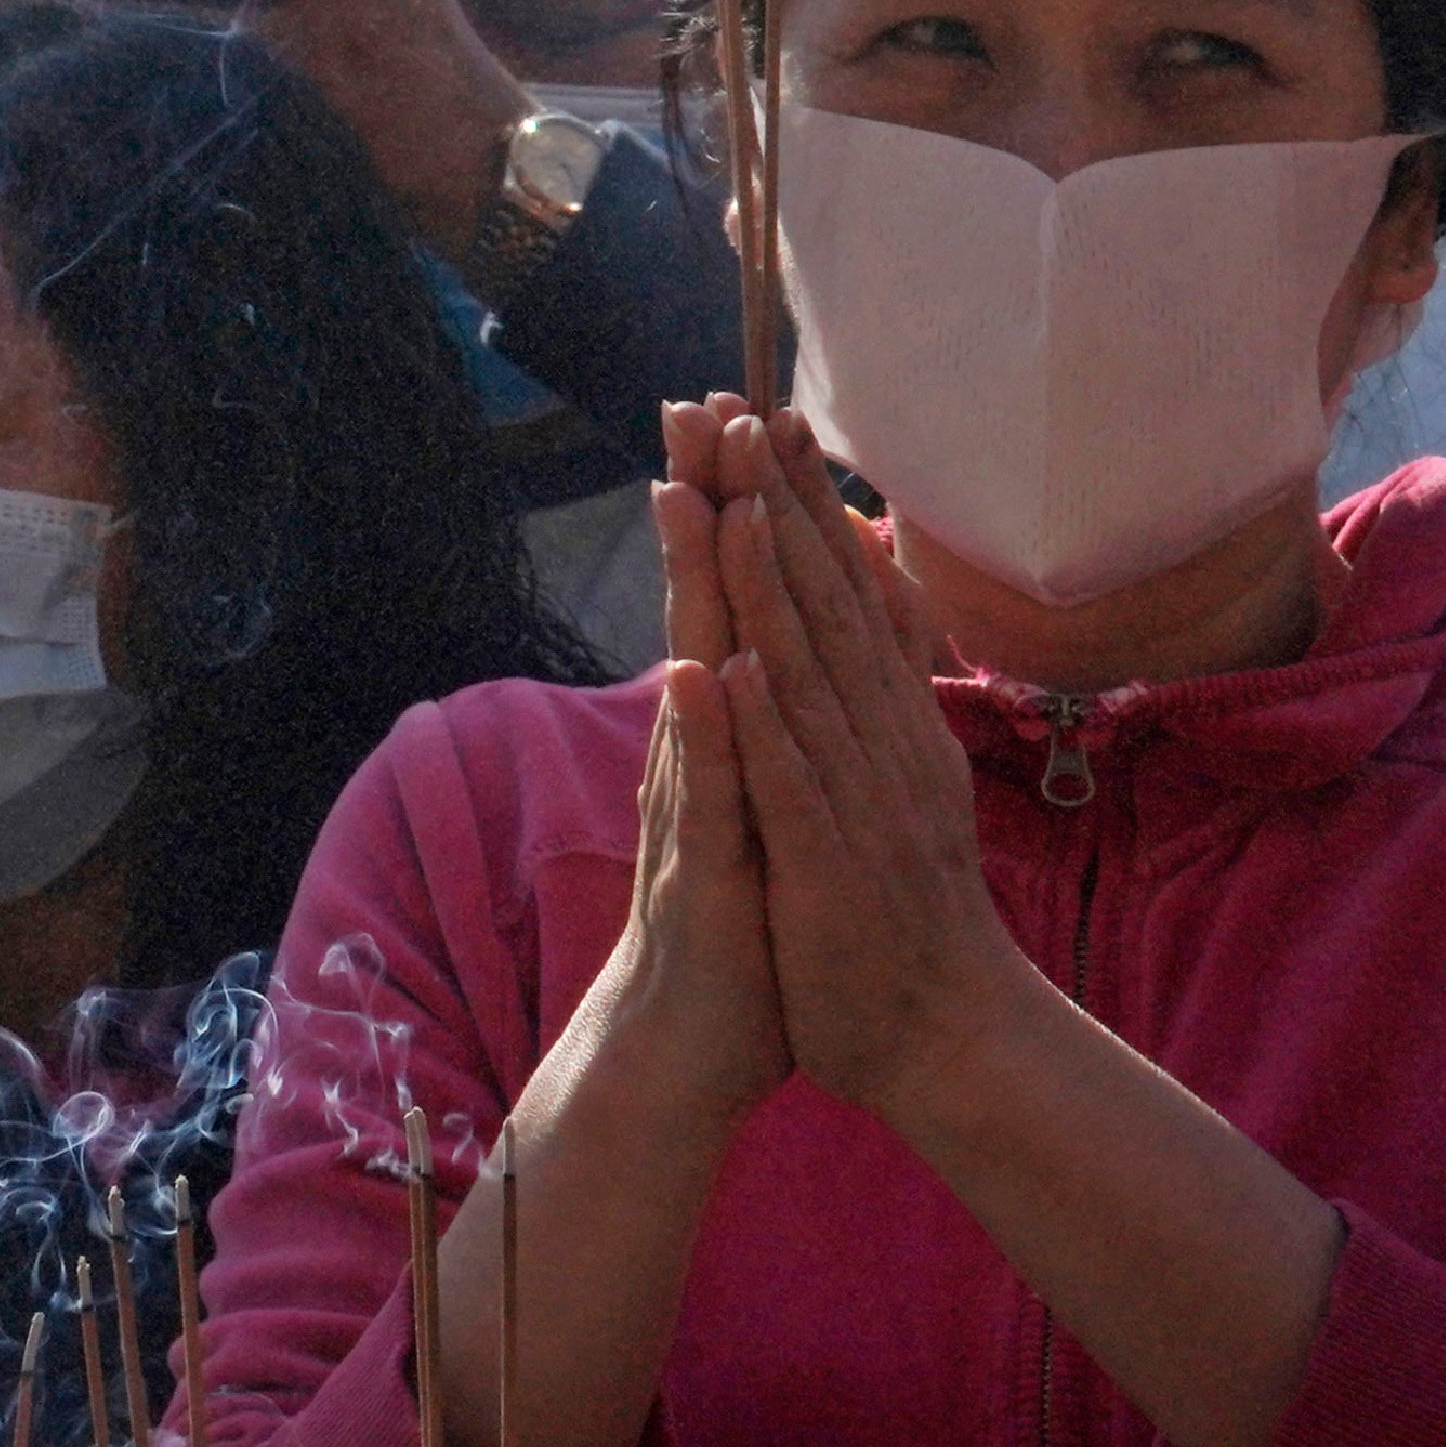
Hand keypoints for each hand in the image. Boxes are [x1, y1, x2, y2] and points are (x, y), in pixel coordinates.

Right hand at [577, 403, 799, 1143]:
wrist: (689, 1043)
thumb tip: (761, 636)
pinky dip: (704, 735)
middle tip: (694, 403)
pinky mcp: (699, 871)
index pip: (731, 597)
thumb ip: (758, 719)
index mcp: (727, 731)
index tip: (736, 411)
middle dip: (701, 505)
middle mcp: (699, 750)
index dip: (735, 507)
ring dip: (688, 585)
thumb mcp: (761, 804)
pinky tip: (700, 674)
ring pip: (692, 674)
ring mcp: (693, 804)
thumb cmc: (740, 925)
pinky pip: (705, 795)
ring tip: (684, 491)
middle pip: (701, 606)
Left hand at [699, 407, 1032, 1125]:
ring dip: (772, 590)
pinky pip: (794, 787)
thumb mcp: (891, 774)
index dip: (805, 502)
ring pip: (810, 676)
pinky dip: (766, 728)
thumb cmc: (904, 904)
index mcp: (888, 720)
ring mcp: (858, 798)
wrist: (947, 1032)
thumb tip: (864, 594)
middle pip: (828, 606)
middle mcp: (883, 740)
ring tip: (734, 504)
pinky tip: (735, 669)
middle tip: (742, 412)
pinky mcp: (829, 863)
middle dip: (783, 508)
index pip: (844, 591)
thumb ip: (874, 687)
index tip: (765, 413)